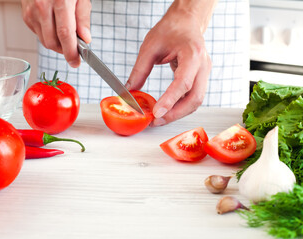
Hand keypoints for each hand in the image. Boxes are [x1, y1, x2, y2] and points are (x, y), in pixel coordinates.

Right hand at [21, 0, 91, 67]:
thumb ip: (83, 18)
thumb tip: (85, 39)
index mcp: (60, 2)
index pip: (65, 35)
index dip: (71, 53)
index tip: (76, 62)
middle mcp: (43, 7)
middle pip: (53, 43)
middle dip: (65, 51)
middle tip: (74, 49)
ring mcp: (32, 12)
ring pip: (45, 41)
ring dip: (57, 44)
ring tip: (65, 36)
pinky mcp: (26, 16)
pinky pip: (38, 34)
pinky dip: (48, 36)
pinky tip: (54, 27)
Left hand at [126, 0, 215, 126]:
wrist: (186, 23)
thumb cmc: (171, 29)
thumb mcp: (150, 47)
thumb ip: (140, 70)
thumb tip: (129, 91)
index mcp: (192, 54)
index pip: (183, 82)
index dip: (170, 100)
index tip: (157, 113)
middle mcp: (203, 65)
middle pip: (195, 98)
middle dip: (175, 114)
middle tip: (156, 121)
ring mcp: (204, 73)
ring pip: (196, 101)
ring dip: (178, 113)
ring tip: (159, 119)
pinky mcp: (201, 78)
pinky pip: (193, 98)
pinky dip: (180, 107)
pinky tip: (167, 111)